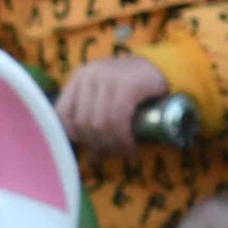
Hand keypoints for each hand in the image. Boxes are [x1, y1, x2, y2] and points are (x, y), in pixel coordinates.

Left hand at [57, 55, 178, 153]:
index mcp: (79, 77)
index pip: (61, 114)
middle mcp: (90, 74)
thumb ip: (95, 120)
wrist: (166, 68)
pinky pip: (118, 119)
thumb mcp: (108, 100)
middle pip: (82, 123)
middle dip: (97, 144)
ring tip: (123, 150)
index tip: (90, 146)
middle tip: (113, 152)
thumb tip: (90, 158)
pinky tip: (130, 145)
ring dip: (112, 144)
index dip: (73, 137)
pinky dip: (123, 138)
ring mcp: (108, 77)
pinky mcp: (128, 84)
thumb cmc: (134, 88)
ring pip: (99, 123)